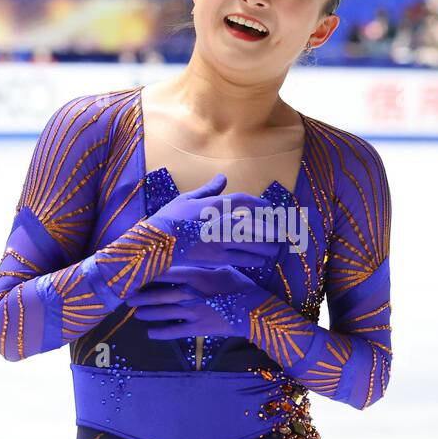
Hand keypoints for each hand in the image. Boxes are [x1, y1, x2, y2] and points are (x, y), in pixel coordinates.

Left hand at [123, 264, 269, 339]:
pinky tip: (150, 333)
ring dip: (148, 313)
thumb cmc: (241, 286)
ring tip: (136, 313)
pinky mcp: (198, 328)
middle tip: (128, 297)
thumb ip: (206, 264)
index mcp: (196, 276)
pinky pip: (174, 331)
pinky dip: (161, 333)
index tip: (137, 273)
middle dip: (142, 296)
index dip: (150, 273)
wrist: (255, 310)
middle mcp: (190, 294)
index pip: (167, 273)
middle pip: (160, 294)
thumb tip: (196, 252)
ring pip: (164, 313)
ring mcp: (193, 312)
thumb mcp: (224, 269)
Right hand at [144, 173, 281, 268]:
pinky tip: (260, 260)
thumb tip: (223, 177)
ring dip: (267, 247)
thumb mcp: (187, 199)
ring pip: (253, 246)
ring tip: (275, 248)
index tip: (269, 206)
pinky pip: (243, 260)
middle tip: (282, 232)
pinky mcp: (216, 260)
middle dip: (271, 230)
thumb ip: (208, 189)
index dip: (259, 203)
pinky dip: (255, 260)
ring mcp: (219, 243)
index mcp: (212, 206)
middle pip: (256, 226)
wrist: (155, 244)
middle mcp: (220, 224)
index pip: (243, 201)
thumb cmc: (168, 219)